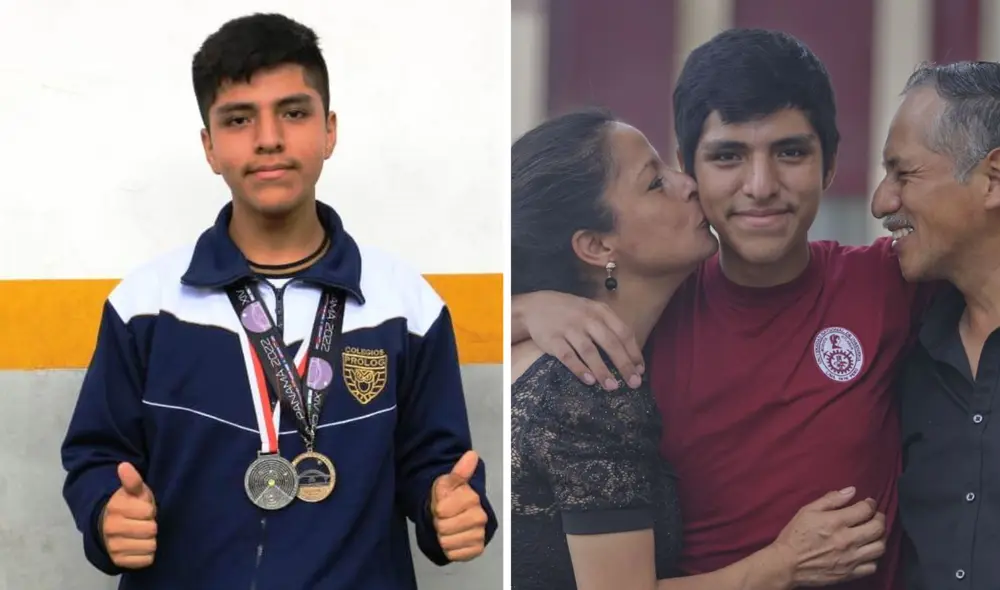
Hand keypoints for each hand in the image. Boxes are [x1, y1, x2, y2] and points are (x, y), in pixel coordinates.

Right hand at [100, 462, 157, 568]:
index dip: (149, 510)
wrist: (109, 527)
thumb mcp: (133, 491)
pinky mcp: (118, 561)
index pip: (148, 511)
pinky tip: (139, 546)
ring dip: (150, 540)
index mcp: (116, 508)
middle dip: (150, 525)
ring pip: (150, 546)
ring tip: (141, 534)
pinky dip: (146, 554)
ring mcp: (113, 546)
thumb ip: (132, 480)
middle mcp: (111, 528)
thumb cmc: (129, 506)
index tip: (142, 509)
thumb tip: (124, 465)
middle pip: (150, 530)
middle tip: (142, 523)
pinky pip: (145, 560)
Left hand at [430, 450, 488, 561]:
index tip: (442, 504)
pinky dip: (449, 550)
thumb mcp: (449, 482)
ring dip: (442, 536)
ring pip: (447, 542)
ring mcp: (479, 535)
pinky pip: (454, 555)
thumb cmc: (450, 498)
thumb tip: (472, 454)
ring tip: (448, 528)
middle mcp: (480, 518)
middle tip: (444, 517)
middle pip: (443, 527)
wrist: (457, 517)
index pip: (442, 510)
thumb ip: (460, 471)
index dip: (437, 507)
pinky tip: (453, 539)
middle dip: (439, 522)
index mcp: (473, 499)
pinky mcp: (476, 550)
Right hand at [514, 291, 643, 389]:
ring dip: (603, 370)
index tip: (640, 370)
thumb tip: (630, 354)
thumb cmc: (570, 312)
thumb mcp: (591, 310)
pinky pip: (567, 356)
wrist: (534, 306)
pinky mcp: (553, 339)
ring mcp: (569, 328)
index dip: (633, 352)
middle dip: (624, 364)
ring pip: (589, 351)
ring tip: (612, 387)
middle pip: (610, 342)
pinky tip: (589, 381)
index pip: (623, 332)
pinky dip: (579, 369)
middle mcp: (587, 318)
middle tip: (634, 383)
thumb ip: (609, 326)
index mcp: (600, 311)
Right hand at [766, 487, 886, 586]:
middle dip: (880, 518)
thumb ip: (830, 499)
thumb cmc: (795, 535)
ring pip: (880, 547)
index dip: (870, 504)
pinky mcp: (850, 573)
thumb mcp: (807, 511)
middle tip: (876, 516)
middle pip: (878, 528)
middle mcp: (847, 539)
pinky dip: (874, 558)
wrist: (787, 564)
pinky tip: (867, 552)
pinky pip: (873, 566)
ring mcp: (851, 558)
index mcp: (836, 522)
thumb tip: (851, 491)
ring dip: (881, 538)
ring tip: (875, 533)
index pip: (865, 510)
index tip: (869, 503)